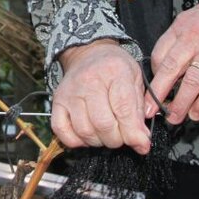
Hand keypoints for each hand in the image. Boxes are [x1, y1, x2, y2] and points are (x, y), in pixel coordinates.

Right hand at [51, 40, 150, 154]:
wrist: (89, 54)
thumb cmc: (115, 69)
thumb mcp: (135, 80)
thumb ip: (139, 110)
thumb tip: (141, 142)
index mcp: (114, 71)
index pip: (124, 110)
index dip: (134, 133)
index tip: (142, 144)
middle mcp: (89, 80)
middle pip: (103, 124)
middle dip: (117, 139)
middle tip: (122, 135)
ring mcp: (70, 92)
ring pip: (85, 131)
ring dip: (99, 141)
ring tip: (107, 134)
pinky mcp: (57, 101)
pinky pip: (61, 130)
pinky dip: (76, 140)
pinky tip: (88, 134)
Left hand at [146, 3, 198, 123]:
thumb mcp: (189, 20)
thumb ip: (175, 41)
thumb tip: (161, 66)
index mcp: (180, 29)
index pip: (159, 55)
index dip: (154, 76)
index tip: (152, 89)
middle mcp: (194, 40)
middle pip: (170, 68)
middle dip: (158, 93)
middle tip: (150, 110)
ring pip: (192, 81)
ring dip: (181, 103)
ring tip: (174, 117)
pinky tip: (197, 113)